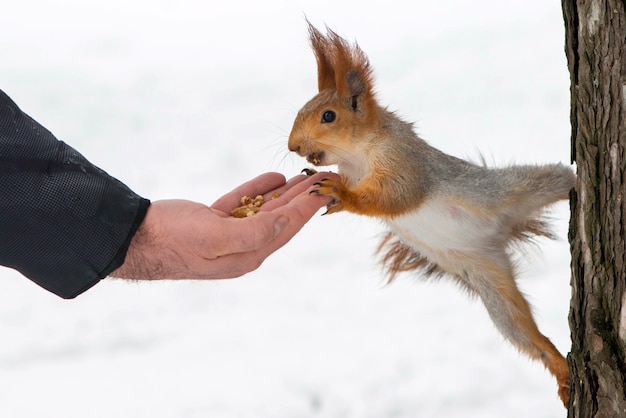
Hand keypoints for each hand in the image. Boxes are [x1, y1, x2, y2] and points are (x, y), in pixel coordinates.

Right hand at [111, 171, 336, 280]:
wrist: (134, 238)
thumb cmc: (174, 241)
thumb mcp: (216, 238)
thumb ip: (255, 232)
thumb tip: (286, 221)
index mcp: (248, 254)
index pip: (287, 227)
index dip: (309, 207)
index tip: (329, 190)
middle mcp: (243, 247)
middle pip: (282, 218)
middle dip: (305, 198)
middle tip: (326, 179)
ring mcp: (228, 234)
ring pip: (265, 210)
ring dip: (286, 193)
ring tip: (306, 177)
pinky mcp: (214, 221)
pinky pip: (243, 204)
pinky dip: (259, 190)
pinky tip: (274, 179)